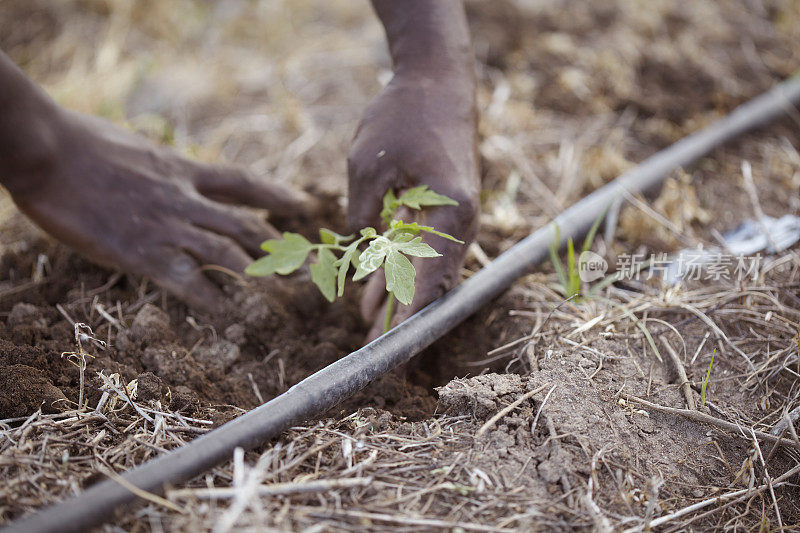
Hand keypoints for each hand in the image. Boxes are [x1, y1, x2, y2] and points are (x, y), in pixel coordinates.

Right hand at [8, 109, 308, 310]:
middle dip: (281, 244)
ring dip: (257, 273)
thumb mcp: (136, 148)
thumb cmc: (80, 142)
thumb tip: (172, 173)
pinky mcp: (142, 252)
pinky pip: (187, 279)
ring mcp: (167, 225)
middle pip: (246, 223)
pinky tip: (226, 314)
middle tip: (310, 263)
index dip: (276, 195)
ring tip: (282, 293)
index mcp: (182, 169)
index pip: (243, 182)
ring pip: (227, 251)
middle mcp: (185, 197)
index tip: (303, 205)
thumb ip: (161, 167)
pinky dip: (209, 298)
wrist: (47, 150)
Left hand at [348, 72, 478, 338]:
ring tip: (366, 329)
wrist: (437, 79)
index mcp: (450, 212)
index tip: (389, 348)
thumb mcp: (368, 165)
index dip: (407, 318)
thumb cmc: (405, 115)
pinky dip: (395, 272)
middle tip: (373, 352)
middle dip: (400, 319)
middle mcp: (460, 222)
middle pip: (430, 285)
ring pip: (423, 272)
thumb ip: (361, 216)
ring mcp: (454, 217)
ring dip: (395, 299)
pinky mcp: (442, 210)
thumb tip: (355, 253)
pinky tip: (369, 293)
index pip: (428, 280)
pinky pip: (419, 252)